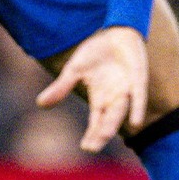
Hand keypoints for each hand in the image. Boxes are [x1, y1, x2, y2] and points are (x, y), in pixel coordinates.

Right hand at [36, 25, 147, 152]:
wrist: (115, 32)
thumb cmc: (96, 52)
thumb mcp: (74, 70)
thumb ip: (61, 87)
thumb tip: (40, 103)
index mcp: (99, 98)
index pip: (95, 121)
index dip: (92, 134)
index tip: (85, 147)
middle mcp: (113, 98)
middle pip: (107, 121)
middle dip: (101, 134)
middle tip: (93, 148)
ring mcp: (126, 89)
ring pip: (119, 111)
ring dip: (113, 124)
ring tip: (104, 136)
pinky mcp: (138, 79)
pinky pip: (138, 97)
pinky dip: (136, 108)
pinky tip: (136, 121)